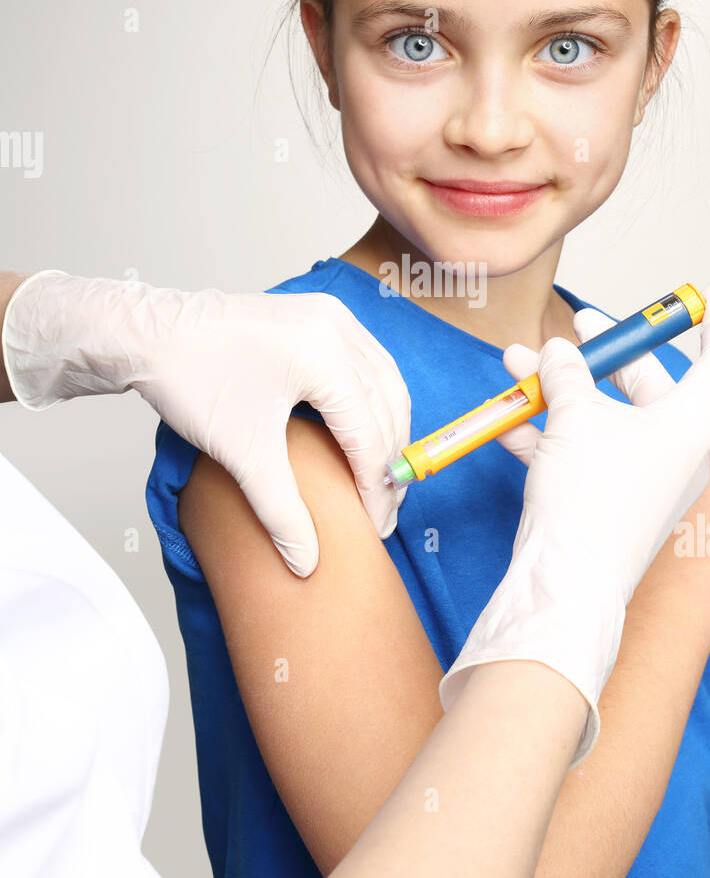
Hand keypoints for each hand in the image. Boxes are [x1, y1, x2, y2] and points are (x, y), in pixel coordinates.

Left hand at [2, 271, 410, 576]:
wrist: (151, 335)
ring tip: (381, 476)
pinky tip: (366, 430)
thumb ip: (282, 513)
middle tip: (384, 508)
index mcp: (324, 357)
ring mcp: (331, 316)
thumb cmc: (192, 383)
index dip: (377, 489)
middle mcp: (337, 328)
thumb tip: (307, 563)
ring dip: (389, 430)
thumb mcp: (242, 455)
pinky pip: (368, 361)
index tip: (375, 526)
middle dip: (390, 462)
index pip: (370, 436)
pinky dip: (374, 400)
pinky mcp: (320, 314)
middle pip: (388, 408)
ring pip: (386, 382)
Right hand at [439, 284, 709, 766]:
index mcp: (689, 422)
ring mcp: (638, 476)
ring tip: (515, 365)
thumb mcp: (573, 417)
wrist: (565, 584)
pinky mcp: (605, 499)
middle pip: (646, 382)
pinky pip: (579, 451)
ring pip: (601, 417)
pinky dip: (546, 432)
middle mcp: (672, 448)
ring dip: (558, 390)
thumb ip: (566, 373)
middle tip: (576, 327)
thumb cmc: (587, 501)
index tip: (706, 295)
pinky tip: (508, 418)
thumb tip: (559, 353)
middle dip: (601, 353)